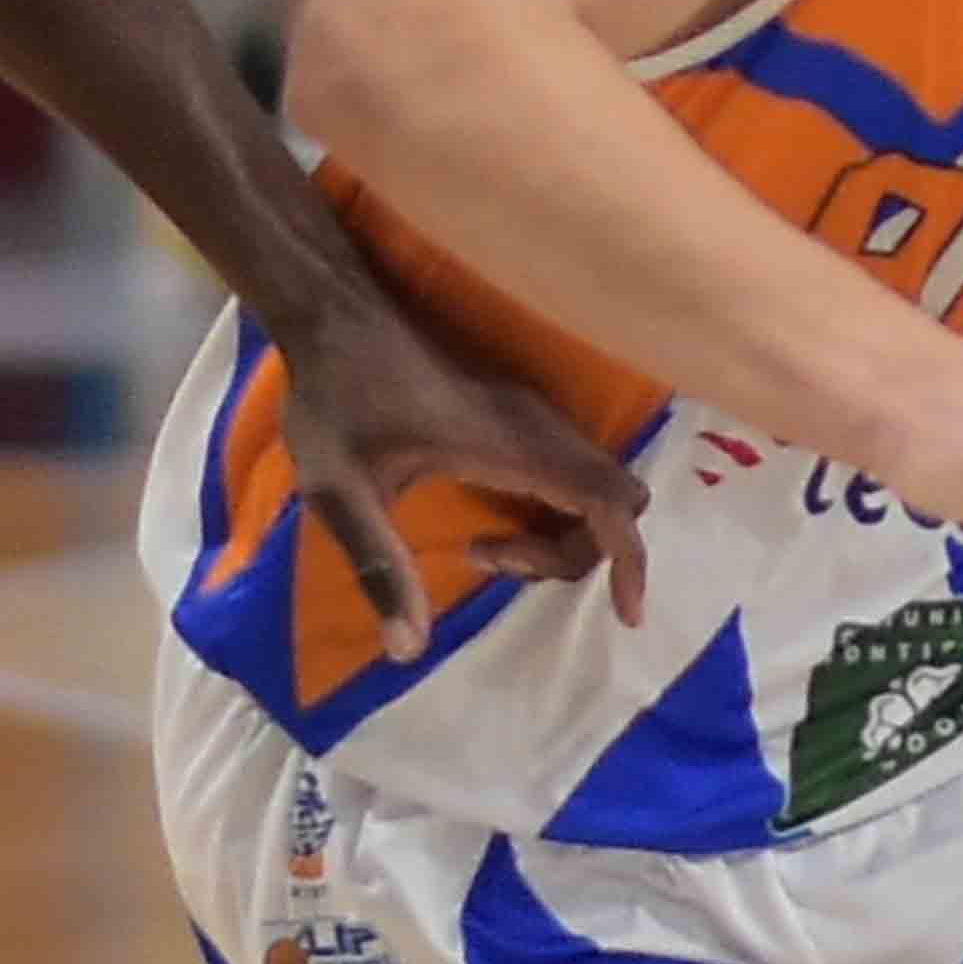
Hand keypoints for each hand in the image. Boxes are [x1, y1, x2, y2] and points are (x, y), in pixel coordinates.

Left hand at [272, 296, 650, 660]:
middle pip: (615, 500)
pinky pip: (571, 467)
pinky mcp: (517, 409)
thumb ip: (378, 566)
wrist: (332, 312)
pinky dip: (558, 508)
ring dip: (563, 532)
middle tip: (493, 563)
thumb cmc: (333, 398)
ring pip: (596, 482)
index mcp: (509, 444)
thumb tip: (410, 651)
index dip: (631, 560)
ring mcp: (531, 412)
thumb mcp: (338, 492)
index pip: (607, 502)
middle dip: (579, 554)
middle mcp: (536, 425)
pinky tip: (492, 525)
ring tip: (483, 550)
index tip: (626, 613)